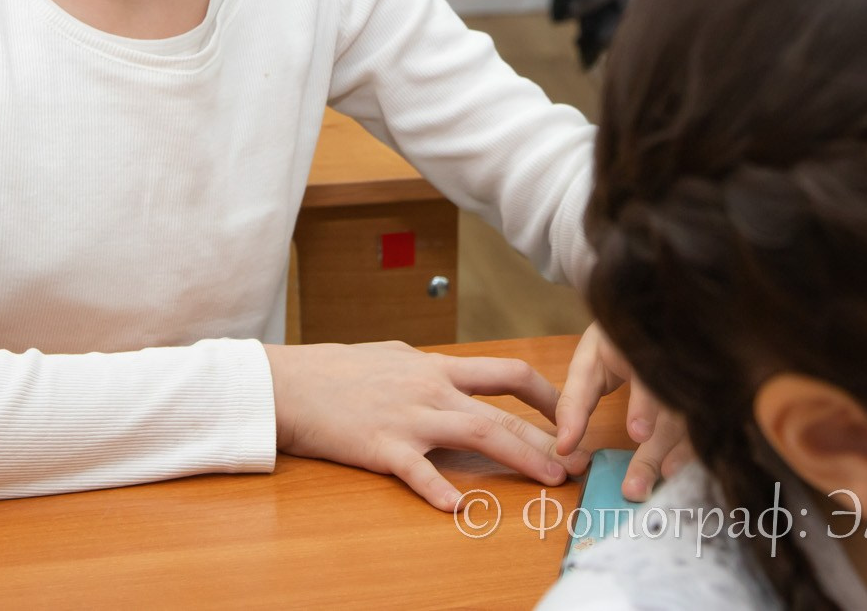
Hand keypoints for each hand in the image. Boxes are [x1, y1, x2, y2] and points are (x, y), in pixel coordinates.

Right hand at [264, 340, 591, 512]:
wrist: (289, 382)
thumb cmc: (336, 370)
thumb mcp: (391, 357)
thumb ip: (426, 369)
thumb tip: (452, 375)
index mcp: (435, 367)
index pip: (507, 373)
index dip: (545, 394)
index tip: (568, 414)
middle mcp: (431, 388)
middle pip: (503, 410)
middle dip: (548, 435)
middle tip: (578, 458)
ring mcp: (409, 417)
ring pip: (479, 434)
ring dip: (521, 457)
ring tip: (551, 479)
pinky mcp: (381, 445)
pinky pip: (417, 470)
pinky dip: (439, 489)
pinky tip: (458, 508)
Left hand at [555, 322, 693, 499]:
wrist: (652, 316)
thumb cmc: (615, 342)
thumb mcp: (589, 362)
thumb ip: (574, 402)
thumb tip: (564, 447)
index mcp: (646, 344)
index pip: (650, 375)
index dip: (646, 404)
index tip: (637, 433)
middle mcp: (680, 361)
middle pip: (673, 410)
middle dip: (655, 450)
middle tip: (634, 488)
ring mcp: (701, 380)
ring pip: (694, 424)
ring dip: (678, 457)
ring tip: (661, 483)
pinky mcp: (713, 400)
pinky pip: (708, 430)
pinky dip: (693, 453)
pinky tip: (679, 473)